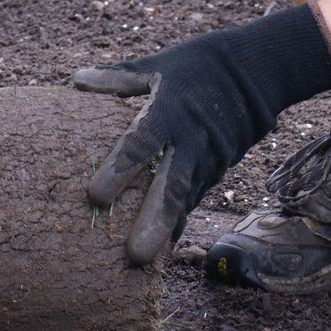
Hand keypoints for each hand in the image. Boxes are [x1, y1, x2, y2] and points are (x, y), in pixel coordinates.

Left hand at [74, 4, 330, 265]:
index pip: (141, 143)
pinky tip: (161, 254)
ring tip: (144, 265)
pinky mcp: (216, 171)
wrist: (256, 73)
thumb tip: (75, 79)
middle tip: (133, 254)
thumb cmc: (195, 67)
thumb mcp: (157, 66)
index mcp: (169, 111)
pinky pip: (193, 202)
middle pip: (170, 185)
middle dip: (152, 220)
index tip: (94, 197)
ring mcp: (207, 160)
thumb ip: (116, 79)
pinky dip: (177, 225)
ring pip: (185, 201)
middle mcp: (191, 141)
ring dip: (166, 231)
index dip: (119, 169)